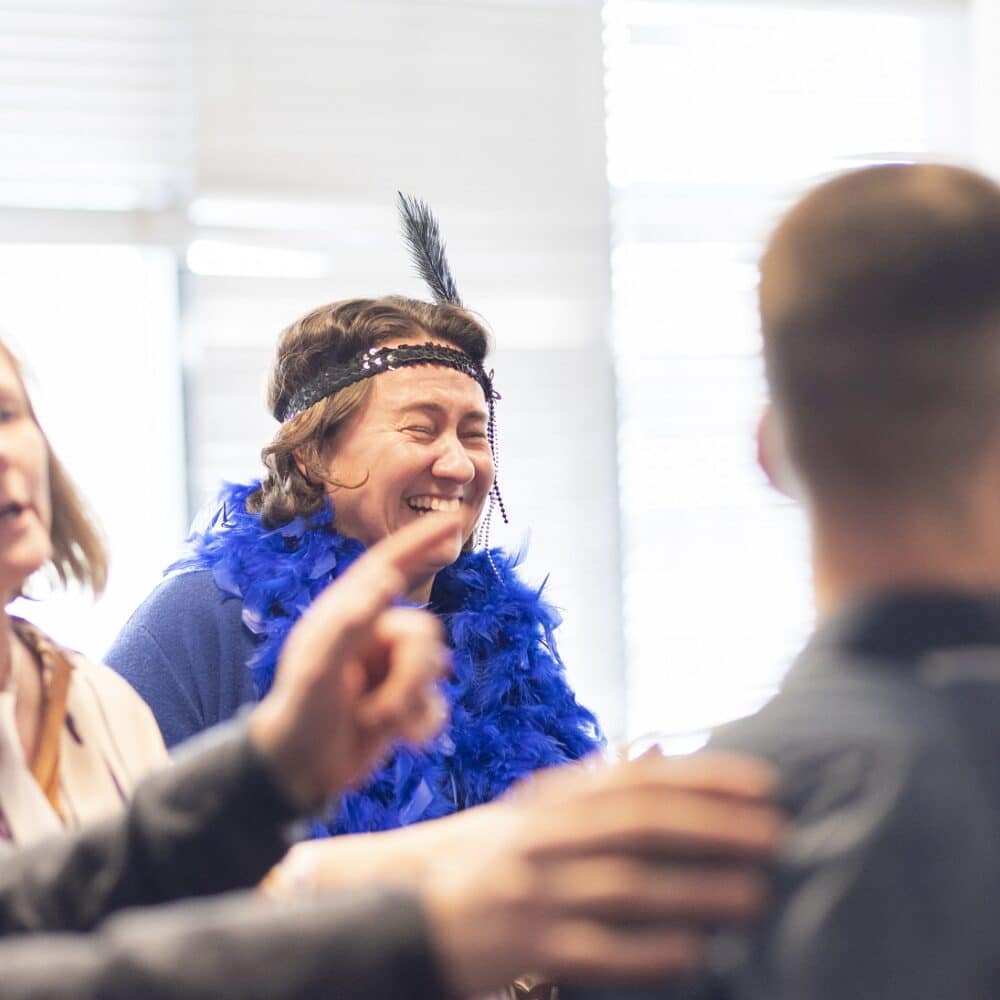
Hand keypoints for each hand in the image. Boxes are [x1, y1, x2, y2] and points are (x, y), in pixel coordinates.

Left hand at [248, 513, 462, 809]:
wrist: (302, 771)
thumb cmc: (300, 714)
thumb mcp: (318, 669)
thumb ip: (351, 624)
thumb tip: (386, 579)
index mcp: (348, 616)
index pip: (387, 565)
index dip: (419, 541)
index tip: (452, 520)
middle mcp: (374, 635)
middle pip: (425, 633)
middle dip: (410, 676)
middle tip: (378, 711)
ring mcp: (391, 667)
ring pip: (435, 667)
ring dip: (409, 703)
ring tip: (375, 723)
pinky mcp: (405, 700)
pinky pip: (437, 702)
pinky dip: (421, 723)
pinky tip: (399, 738)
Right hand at [422, 750, 782, 994]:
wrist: (404, 903)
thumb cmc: (487, 855)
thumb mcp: (534, 809)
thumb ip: (594, 784)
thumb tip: (658, 753)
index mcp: (553, 799)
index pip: (638, 780)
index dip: (703, 778)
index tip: (763, 785)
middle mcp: (545, 836)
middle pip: (639, 825)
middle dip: (712, 829)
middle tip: (776, 835)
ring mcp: (534, 890)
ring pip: (626, 886)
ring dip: (695, 890)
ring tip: (753, 894)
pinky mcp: (524, 945)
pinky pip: (595, 950)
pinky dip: (646, 950)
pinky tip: (692, 950)